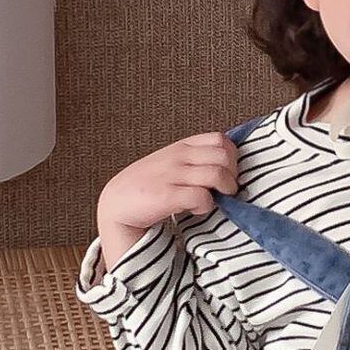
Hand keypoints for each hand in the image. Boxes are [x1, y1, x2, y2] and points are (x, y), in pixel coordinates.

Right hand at [96, 132, 238, 272]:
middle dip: (232, 176)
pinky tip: (196, 209)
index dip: (232, 157)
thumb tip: (228, 165)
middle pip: (225, 157)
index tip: (228, 173)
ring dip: (223, 192)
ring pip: (217, 175)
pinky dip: (206, 206)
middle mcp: (178, 156)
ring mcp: (172, 174)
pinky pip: (202, 197)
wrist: (117, 203)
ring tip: (213, 200)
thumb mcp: (171, 162)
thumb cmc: (149, 184)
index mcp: (182, 146)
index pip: (220, 139)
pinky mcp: (167, 195)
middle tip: (225, 191)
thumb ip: (195, 158)